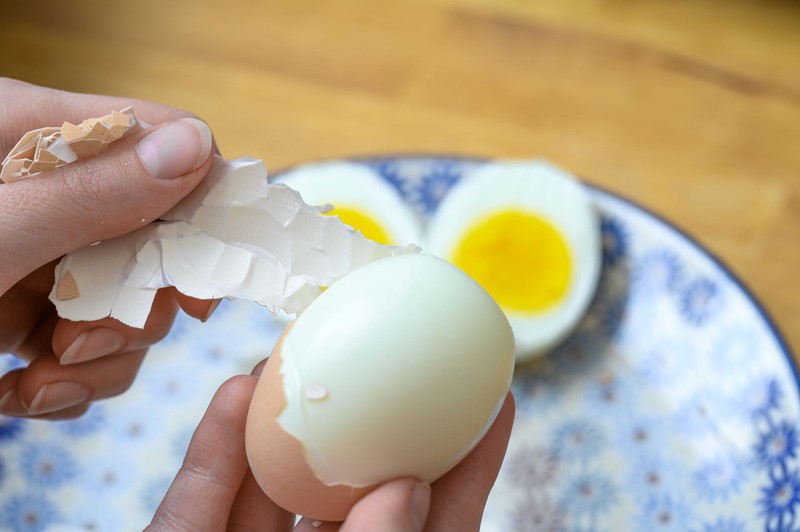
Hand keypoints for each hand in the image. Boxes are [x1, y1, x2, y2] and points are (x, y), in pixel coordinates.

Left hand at [0, 78, 217, 418]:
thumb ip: (88, 191)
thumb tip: (195, 147)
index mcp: (26, 132)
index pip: (158, 139)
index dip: (197, 202)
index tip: (201, 275)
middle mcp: (44, 187)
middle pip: (156, 231)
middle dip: (134, 303)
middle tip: (85, 341)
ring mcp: (40, 248)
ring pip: (132, 295)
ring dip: (102, 355)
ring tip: (42, 378)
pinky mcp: (30, 303)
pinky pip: (96, 337)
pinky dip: (74, 378)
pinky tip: (26, 392)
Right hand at [149, 365, 514, 531]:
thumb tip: (412, 488)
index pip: (438, 527)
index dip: (467, 466)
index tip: (495, 402)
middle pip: (355, 491)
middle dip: (375, 422)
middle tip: (398, 354)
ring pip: (273, 484)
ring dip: (288, 419)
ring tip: (310, 354)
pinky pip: (199, 500)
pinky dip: (216, 449)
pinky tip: (238, 394)